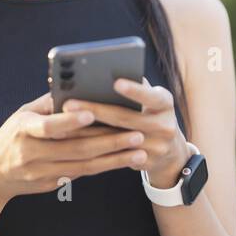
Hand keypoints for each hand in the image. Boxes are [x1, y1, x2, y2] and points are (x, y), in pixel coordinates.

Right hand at [0, 92, 153, 203]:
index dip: (70, 121)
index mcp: (23, 130)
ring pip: (84, 166)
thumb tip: (75, 85)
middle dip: (109, 141)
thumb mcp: (21, 115)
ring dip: (114, 159)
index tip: (93, 114)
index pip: (48, 126)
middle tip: (137, 134)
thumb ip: (48, 104)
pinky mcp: (51, 184)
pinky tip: (123, 160)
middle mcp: (31, 154)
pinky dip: (104, 167)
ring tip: (139, 151)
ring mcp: (41, 173)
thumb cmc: (11, 136)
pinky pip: (82, 175)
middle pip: (75, 149)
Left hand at [63, 77, 189, 188]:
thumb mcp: (150, 99)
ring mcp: (157, 147)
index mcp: (165, 103)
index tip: (115, 82)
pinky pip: (115, 156)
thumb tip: (104, 72)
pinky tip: (74, 142)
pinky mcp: (146, 163)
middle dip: (95, 110)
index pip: (150, 96)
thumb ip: (135, 87)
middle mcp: (165, 125)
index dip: (134, 90)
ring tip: (65, 122)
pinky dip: (94, 148)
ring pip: (116, 139)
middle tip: (68, 104)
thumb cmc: (150, 113)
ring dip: (88, 131)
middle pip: (126, 119)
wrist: (170, 150)